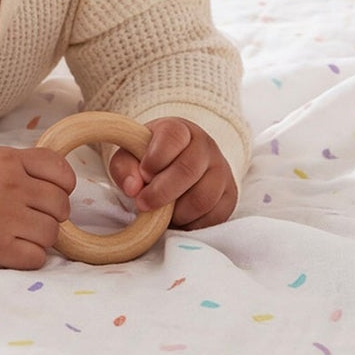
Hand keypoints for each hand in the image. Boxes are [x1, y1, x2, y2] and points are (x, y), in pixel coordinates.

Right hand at [0, 145, 75, 269]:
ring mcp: (3, 218)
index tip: (47, 193)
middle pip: (61, 206)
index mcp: (8, 161)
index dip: (62, 187)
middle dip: (51, 214)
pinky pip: (37, 257)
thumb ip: (29, 164)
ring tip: (18, 232)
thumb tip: (68, 183)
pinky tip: (13, 247)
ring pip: (51, 234)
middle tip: (30, 215)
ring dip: (40, 237)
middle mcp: (8, 186)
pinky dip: (29, 256)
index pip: (62, 173)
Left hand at [108, 119, 237, 230]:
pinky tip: (179, 218)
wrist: (177, 165)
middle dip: (161, 193)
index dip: (155, 158)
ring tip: (162, 213)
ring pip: (203, 198)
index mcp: (180, 129)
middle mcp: (206, 147)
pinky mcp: (230, 195)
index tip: (143, 174)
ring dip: (177, 213)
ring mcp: (221, 170)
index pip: (173, 137)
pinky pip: (214, 217)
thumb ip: (124, 167)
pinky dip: (192, 224)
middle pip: (188, 170)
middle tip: (143, 204)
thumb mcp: (130, 156)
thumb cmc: (149, 160)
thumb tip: (133, 188)